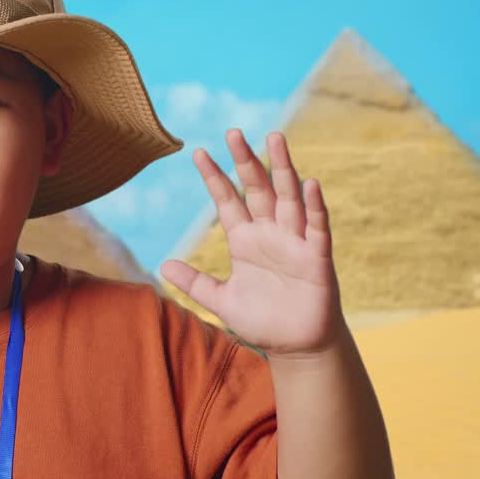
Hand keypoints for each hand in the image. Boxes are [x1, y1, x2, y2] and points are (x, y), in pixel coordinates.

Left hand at [159, 129, 345, 357]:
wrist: (297, 346)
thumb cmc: (262, 320)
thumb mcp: (221, 301)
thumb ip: (195, 283)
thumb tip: (163, 265)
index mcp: (244, 240)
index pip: (226, 201)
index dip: (214, 178)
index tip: (197, 153)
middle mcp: (269, 234)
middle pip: (256, 189)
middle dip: (245, 161)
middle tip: (233, 132)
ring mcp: (294, 242)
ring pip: (288, 197)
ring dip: (283, 168)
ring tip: (274, 138)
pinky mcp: (316, 258)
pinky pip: (316, 227)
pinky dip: (314, 207)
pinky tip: (310, 184)